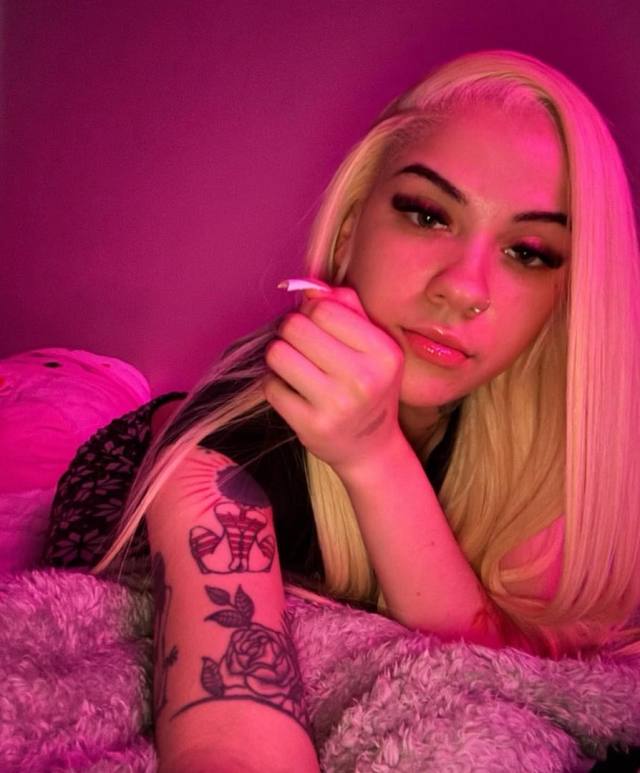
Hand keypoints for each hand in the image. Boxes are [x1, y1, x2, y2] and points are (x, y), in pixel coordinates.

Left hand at [263, 285, 404, 472]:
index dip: (310, 311)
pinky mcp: (311, 426)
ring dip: (280, 356)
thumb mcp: (374, 345)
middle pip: (296, 327)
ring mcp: (336, 405)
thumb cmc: (369, 386)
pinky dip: (276, 384)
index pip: (324, 308)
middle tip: (301, 347)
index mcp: (383, 352)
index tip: (315, 325)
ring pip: (278, 354)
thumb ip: (347, 307)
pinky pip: (271, 386)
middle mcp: (364, 379)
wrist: (370, 446)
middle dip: (291, 332)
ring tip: (295, 366)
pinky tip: (293, 391)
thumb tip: (309, 286)